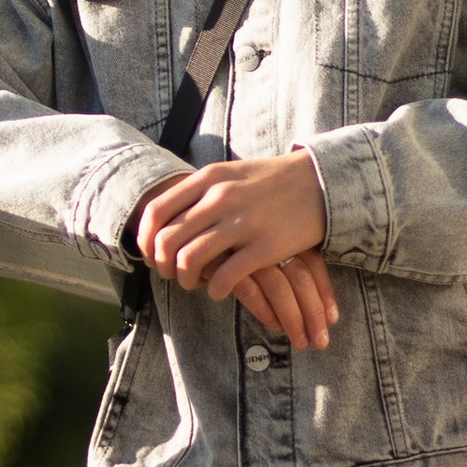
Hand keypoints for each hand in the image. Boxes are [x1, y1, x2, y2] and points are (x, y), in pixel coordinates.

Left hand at [136, 153, 340, 348]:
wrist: (319, 183)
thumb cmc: (270, 182)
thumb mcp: (229, 174)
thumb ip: (198, 192)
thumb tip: (164, 218)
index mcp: (208, 180)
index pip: (156, 213)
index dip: (146, 240)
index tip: (151, 254)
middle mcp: (220, 199)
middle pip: (167, 241)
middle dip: (163, 265)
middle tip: (171, 274)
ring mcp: (242, 223)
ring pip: (189, 261)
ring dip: (185, 280)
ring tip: (194, 283)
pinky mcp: (264, 247)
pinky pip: (225, 277)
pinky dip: (215, 290)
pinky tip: (220, 291)